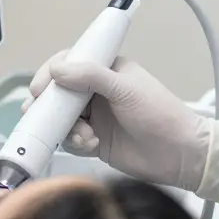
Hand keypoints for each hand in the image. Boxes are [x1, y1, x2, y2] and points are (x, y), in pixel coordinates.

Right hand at [24, 52, 218, 202]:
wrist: (179, 155)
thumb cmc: (160, 115)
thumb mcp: (125, 89)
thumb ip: (90, 76)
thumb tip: (57, 69)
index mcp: (106, 70)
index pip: (69, 63)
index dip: (51, 73)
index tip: (42, 87)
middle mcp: (96, 92)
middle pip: (58, 92)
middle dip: (48, 103)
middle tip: (39, 112)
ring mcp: (94, 116)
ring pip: (60, 117)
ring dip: (64, 126)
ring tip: (81, 133)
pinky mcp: (93, 140)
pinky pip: (69, 139)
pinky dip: (74, 141)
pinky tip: (91, 143)